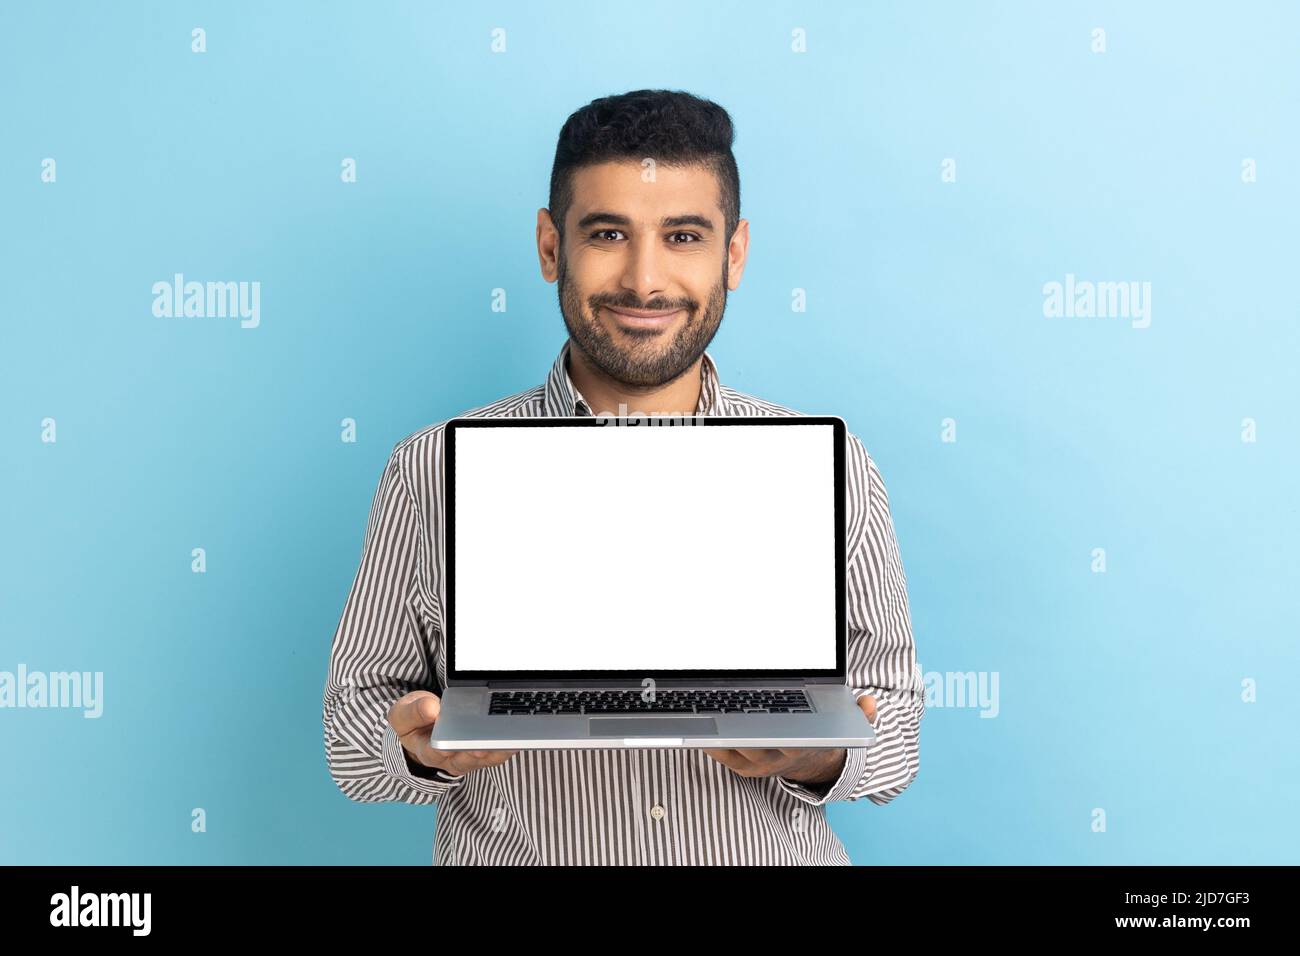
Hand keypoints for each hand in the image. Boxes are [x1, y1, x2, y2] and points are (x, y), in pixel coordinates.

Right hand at [387, 690, 518, 776]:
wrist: (426, 728)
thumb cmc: (415, 721)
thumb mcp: (402, 714)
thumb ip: (413, 711)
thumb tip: (430, 708)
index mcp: (426, 750)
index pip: (435, 752)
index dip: (445, 749)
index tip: (453, 744)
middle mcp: (449, 760)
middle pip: (466, 758)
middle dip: (477, 749)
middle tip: (488, 740)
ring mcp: (469, 758)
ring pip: (486, 757)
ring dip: (497, 747)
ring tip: (508, 735)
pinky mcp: (485, 754)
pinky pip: (498, 753)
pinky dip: (508, 744)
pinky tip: (516, 733)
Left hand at [701, 695, 877, 783]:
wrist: (818, 763)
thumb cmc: (826, 733)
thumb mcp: (850, 722)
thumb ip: (862, 714)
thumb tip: (870, 702)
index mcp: (804, 746)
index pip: (787, 738)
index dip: (769, 728)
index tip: (756, 714)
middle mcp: (781, 759)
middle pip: (755, 742)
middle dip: (738, 726)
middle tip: (721, 707)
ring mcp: (762, 765)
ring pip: (737, 749)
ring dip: (720, 731)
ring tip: (704, 710)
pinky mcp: (746, 767)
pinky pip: (725, 756)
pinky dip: (713, 743)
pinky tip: (703, 725)